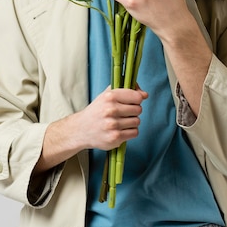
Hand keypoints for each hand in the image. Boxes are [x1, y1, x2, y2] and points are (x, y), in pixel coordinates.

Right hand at [33, 85, 147, 174]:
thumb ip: (126, 89)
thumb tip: (144, 94)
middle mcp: (111, 110)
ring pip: (137, 121)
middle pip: (138, 109)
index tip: (132, 102)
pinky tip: (121, 130)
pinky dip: (130, 132)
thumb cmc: (97, 111)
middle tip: (123, 113)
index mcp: (110, 96)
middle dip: (133, 111)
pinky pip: (135, 133)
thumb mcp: (107, 95)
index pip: (137, 97)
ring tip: (121, 122)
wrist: (81, 129)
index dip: (137, 99)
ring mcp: (113, 125)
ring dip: (131, 122)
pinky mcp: (115, 138)